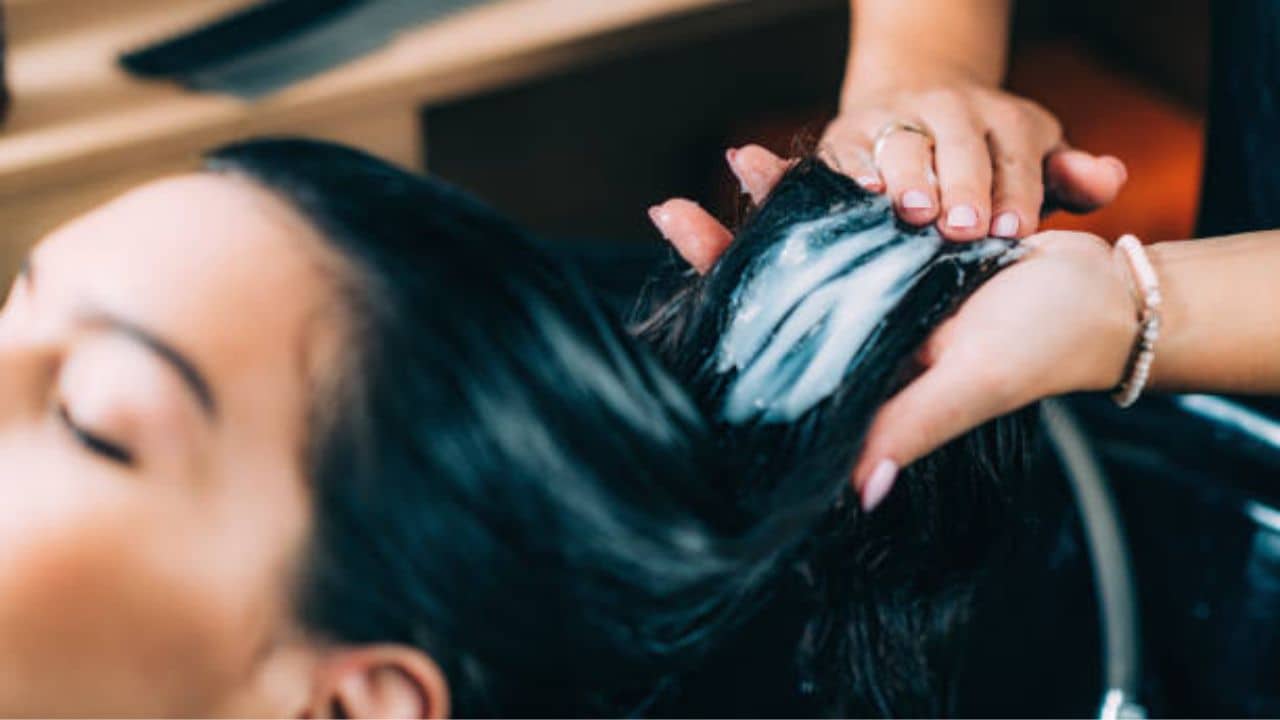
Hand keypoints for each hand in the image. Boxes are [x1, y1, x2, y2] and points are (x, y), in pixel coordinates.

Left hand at [648, 147, 1135, 507]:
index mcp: (865, 377)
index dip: (728, 312)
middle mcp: (863, 338)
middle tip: (673, 211)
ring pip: (810, 250)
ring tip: (734, 162)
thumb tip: (858, 490)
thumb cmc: (1045, 347)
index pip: (778, 351)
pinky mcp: (906, 252)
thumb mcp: (976, 383)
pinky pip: (853, 220)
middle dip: (727, 253)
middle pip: (779, 295)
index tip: (685, 267)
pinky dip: (826, 192)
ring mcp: (882, 292)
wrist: (1103, 292)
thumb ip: (914, 425)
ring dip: (772, 208)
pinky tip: (793, 163)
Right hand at [826, 78, 1127, 240]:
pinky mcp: (848, 132)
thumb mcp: (1037, 160)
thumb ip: (1075, 177)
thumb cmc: (988, 158)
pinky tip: (863, 193)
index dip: (1016, 192)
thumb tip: (1109, 178)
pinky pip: (849, 152)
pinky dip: (854, 172)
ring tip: (915, 211)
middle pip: (960, 146)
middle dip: (964, 186)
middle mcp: (951, 110)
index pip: (1016, 157)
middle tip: (966, 227)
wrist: (913, 98)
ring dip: (909, 177)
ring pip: (904, 145)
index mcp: (1006, 120)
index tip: (1014, 230)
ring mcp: (897, 118)